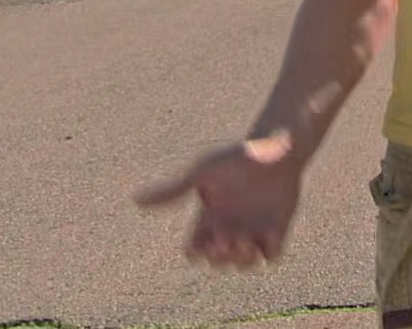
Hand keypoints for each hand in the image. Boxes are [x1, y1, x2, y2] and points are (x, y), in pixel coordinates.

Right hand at [134, 131, 302, 268]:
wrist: (276, 147)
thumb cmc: (237, 156)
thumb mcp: (201, 173)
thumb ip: (173, 191)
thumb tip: (134, 199)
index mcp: (209, 215)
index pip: (195, 250)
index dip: (196, 253)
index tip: (201, 241)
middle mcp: (230, 225)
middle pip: (217, 261)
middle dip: (218, 258)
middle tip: (225, 240)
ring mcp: (254, 228)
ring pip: (242, 263)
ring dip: (241, 260)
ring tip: (244, 240)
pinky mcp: (277, 227)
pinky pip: (272, 256)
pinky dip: (269, 252)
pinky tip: (268, 234)